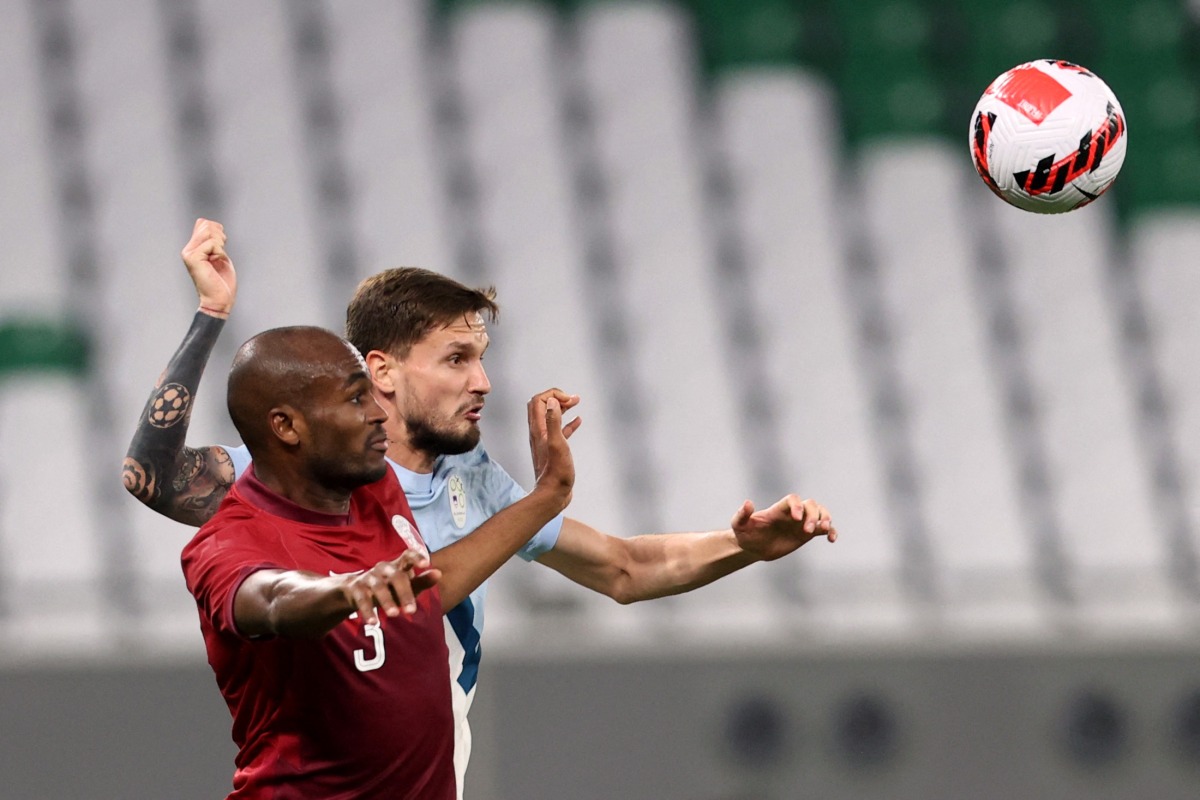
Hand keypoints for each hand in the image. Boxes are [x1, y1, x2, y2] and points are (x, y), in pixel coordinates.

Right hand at [181, 218, 236, 316]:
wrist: (220, 299)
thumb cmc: (222, 281)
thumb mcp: (219, 255)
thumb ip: (213, 241)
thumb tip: (210, 225)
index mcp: (194, 248)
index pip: (202, 223)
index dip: (216, 230)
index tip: (221, 244)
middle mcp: (188, 249)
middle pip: (206, 225)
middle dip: (220, 236)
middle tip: (220, 254)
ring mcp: (189, 253)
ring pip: (209, 232)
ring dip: (220, 244)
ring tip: (218, 258)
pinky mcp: (193, 257)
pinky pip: (212, 244)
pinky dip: (220, 252)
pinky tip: (216, 262)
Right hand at [340, 550, 441, 624]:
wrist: (354, 590)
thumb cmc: (389, 587)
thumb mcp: (406, 586)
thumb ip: (422, 581)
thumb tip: (439, 573)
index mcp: (398, 566)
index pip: (408, 555)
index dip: (417, 557)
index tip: (426, 564)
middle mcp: (383, 568)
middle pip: (396, 576)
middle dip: (405, 593)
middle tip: (412, 611)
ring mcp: (368, 577)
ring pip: (379, 587)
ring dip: (387, 601)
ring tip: (395, 615)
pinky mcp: (356, 588)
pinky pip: (362, 599)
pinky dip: (367, 611)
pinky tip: (373, 622)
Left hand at [527, 388, 579, 510]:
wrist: (553, 494)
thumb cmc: (556, 472)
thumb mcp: (557, 444)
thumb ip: (553, 421)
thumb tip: (552, 401)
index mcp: (538, 429)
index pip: (538, 400)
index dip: (553, 394)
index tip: (569, 400)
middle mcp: (539, 433)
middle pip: (542, 405)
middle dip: (557, 397)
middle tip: (573, 399)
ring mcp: (545, 441)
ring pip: (551, 416)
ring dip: (562, 407)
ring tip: (576, 402)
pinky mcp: (554, 450)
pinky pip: (560, 430)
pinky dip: (568, 422)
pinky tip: (578, 421)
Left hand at [731, 494, 835, 561]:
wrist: (753, 547)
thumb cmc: (745, 534)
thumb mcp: (739, 525)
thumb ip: (741, 514)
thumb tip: (748, 503)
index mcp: (778, 509)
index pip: (793, 499)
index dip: (797, 506)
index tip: (796, 519)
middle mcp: (792, 513)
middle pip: (810, 504)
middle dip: (812, 515)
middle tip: (807, 531)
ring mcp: (801, 523)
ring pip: (820, 513)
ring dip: (825, 518)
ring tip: (824, 530)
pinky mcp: (806, 534)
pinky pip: (823, 529)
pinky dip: (831, 531)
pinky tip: (832, 539)